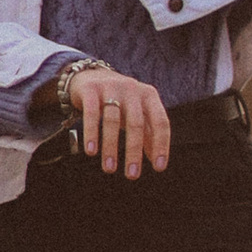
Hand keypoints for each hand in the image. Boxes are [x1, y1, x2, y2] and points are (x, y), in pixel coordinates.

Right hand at [65, 64, 171, 178]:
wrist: (90, 76)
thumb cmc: (119, 100)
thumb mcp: (137, 112)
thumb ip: (148, 133)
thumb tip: (157, 161)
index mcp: (149, 96)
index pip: (160, 121)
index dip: (161, 145)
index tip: (158, 167)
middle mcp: (132, 89)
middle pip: (136, 124)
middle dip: (134, 152)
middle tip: (132, 175)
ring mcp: (111, 87)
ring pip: (112, 120)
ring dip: (111, 147)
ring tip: (109, 169)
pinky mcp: (90, 90)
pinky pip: (91, 114)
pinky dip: (91, 133)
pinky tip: (91, 151)